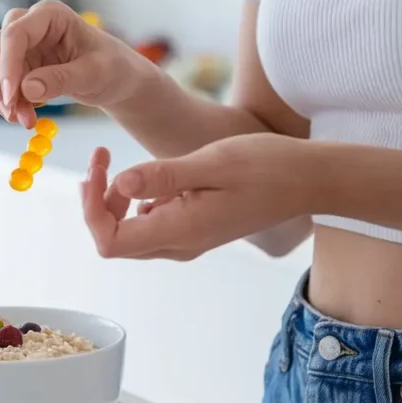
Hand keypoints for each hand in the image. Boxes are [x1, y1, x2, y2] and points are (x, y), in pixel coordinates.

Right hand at [0, 0, 144, 128]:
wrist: (116, 78)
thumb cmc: (112, 67)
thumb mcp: (94, 74)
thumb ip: (62, 79)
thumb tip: (26, 89)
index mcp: (50, 15)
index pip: (15, 35)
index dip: (6, 67)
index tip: (11, 99)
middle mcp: (29, 25)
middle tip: (11, 116)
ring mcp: (20, 47)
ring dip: (2, 99)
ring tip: (25, 121)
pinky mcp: (18, 66)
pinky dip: (7, 103)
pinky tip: (22, 117)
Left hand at [80, 133, 314, 259]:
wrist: (310, 180)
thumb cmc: (268, 166)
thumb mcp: (212, 162)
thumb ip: (163, 175)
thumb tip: (120, 184)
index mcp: (181, 232)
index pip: (110, 242)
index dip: (92, 210)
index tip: (97, 170)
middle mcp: (179, 245)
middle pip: (113, 239)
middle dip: (95, 200)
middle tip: (100, 157)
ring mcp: (185, 240)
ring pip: (127, 231)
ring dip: (111, 198)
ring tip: (115, 160)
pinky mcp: (191, 228)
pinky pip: (147, 222)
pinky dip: (133, 199)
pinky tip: (149, 173)